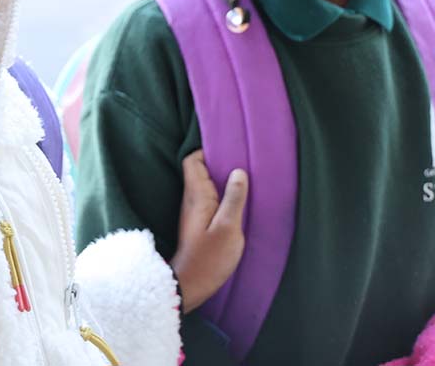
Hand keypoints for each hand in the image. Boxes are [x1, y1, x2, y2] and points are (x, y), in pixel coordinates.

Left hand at [169, 151, 247, 312]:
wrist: (191, 284)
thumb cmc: (209, 257)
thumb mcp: (228, 228)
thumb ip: (233, 198)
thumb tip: (238, 172)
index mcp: (196, 195)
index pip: (192, 161)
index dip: (206, 151)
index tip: (228, 149)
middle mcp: (191, 199)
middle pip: (199, 171)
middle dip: (218, 164)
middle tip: (242, 163)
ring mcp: (193, 211)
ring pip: (205, 186)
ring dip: (221, 181)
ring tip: (244, 180)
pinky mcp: (198, 223)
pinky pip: (209, 200)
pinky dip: (221, 196)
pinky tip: (237, 202)